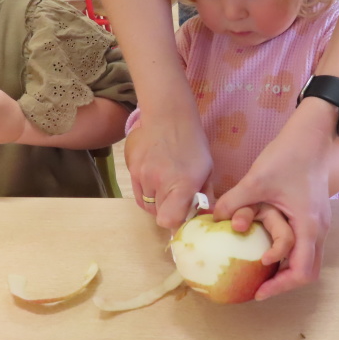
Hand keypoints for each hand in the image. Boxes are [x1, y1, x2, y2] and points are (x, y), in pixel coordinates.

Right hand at [124, 116, 212, 230]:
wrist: (168, 116)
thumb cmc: (193, 143)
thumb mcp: (207, 169)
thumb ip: (206, 196)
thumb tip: (207, 217)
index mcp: (182, 184)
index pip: (169, 220)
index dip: (176, 223)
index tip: (183, 216)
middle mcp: (159, 183)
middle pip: (158, 215)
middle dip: (169, 211)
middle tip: (177, 199)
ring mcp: (142, 176)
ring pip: (147, 205)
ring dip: (157, 202)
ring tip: (167, 187)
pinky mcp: (131, 169)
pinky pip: (138, 193)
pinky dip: (146, 193)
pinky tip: (156, 179)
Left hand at [215, 102, 333, 299]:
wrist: (311, 135)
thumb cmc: (288, 156)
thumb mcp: (257, 179)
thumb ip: (235, 201)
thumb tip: (212, 218)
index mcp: (309, 225)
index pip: (301, 271)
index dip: (280, 286)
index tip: (258, 292)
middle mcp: (319, 229)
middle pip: (308, 270)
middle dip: (284, 283)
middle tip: (258, 288)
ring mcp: (319, 222)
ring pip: (308, 258)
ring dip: (286, 269)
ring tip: (260, 274)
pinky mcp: (314, 214)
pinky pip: (304, 244)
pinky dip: (288, 254)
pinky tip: (266, 250)